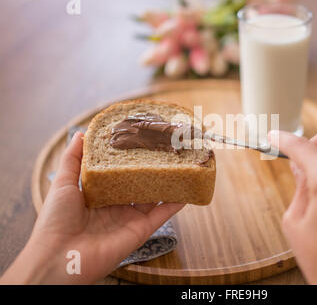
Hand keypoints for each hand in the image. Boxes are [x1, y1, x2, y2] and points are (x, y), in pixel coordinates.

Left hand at [0, 132, 184, 283]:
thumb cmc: (56, 220)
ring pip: (153, 197)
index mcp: (99, 196)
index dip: (129, 160)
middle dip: (150, 169)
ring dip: (166, 183)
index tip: (140, 143)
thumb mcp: (63, 183)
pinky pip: (162, 215)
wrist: (59, 257)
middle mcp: (116, 207)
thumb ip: (73, 159)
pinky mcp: (140, 231)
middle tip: (164, 150)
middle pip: (139, 185)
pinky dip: (175, 204)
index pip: (119, 174)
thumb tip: (81, 133)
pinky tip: (186, 190)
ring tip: (179, 165)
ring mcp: (130, 219)